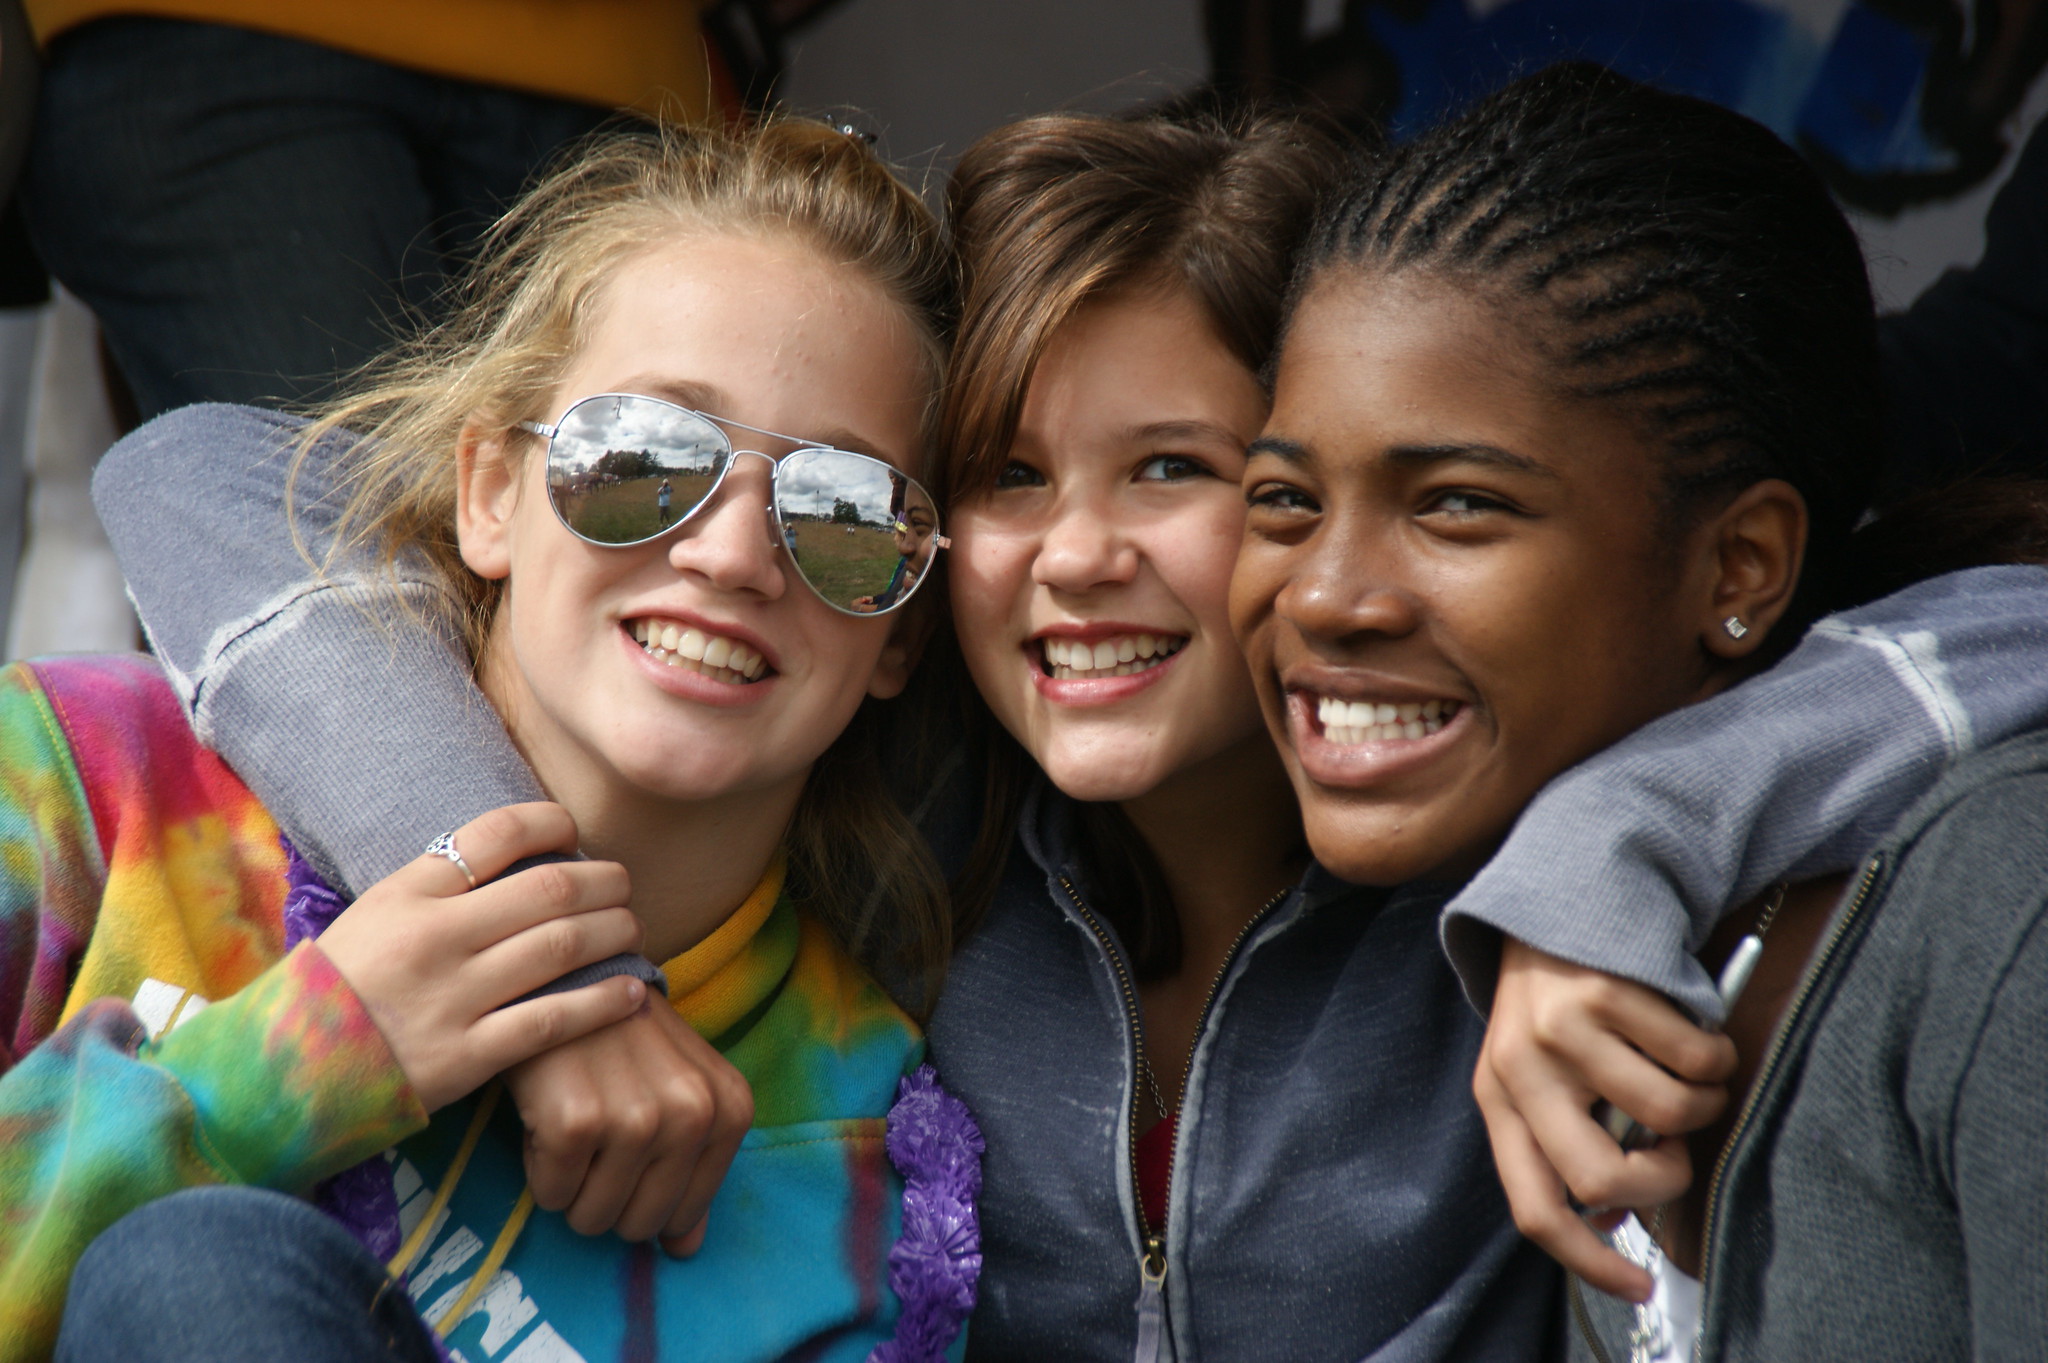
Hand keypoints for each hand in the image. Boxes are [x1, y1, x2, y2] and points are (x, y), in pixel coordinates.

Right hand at [318, 803, 648, 1111]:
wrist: (278, 1079)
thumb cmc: (335, 993)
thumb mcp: (371, 917)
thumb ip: (437, 890)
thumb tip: (517, 859)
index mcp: (407, 894)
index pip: (496, 833)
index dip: (551, 823)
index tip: (573, 831)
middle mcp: (433, 937)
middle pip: (550, 888)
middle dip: (604, 881)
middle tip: (623, 885)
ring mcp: (452, 998)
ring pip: (564, 947)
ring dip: (615, 933)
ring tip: (633, 930)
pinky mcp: (465, 1057)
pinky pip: (555, 1021)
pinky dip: (605, 1003)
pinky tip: (633, 993)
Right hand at [506, 998, 752, 1255]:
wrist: (567, 975)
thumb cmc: (625, 1038)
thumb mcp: (678, 1092)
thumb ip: (691, 1171)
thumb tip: (686, 1250)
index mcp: (729, 1110)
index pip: (685, 1215)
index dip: (646, 1197)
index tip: (629, 1149)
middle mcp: (693, 1115)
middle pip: (638, 1225)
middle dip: (607, 1198)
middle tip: (596, 1139)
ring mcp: (637, 1118)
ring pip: (592, 1218)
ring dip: (572, 1185)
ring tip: (576, 1122)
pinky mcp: (579, 1121)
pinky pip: (552, 1195)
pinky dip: (541, 1168)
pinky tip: (550, 1113)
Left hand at [1473, 938, 1736, 1300]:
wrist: (1560, 896)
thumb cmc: (1561, 1004)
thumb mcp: (1540, 1071)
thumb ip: (1566, 1137)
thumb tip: (1612, 1220)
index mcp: (1499, 1100)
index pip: (1535, 1209)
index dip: (1590, 1261)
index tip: (1639, 1285)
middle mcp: (1520, 1068)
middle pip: (1601, 1178)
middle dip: (1662, 1182)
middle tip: (1676, 1154)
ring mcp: (1561, 1028)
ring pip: (1668, 1115)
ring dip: (1702, 1108)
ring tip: (1691, 1079)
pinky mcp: (1606, 990)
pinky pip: (1695, 1057)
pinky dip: (1716, 1057)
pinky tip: (1698, 1036)